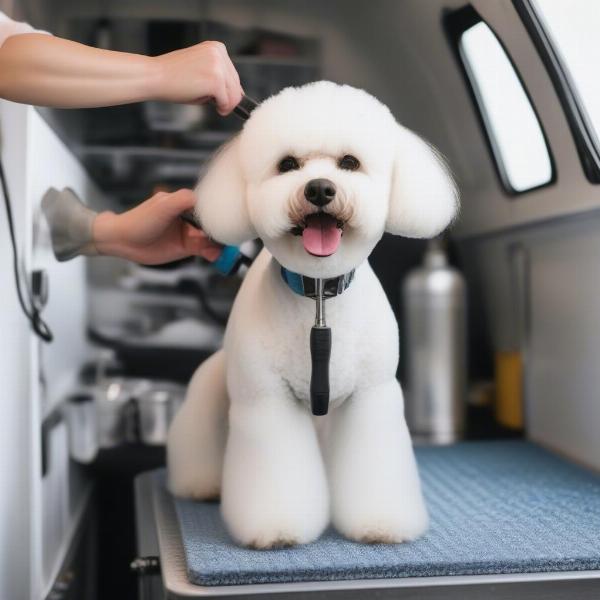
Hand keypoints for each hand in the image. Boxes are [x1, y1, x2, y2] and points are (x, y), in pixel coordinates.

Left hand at [93, 189, 221, 264]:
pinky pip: (204, 250)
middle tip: (227, 239)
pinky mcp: (185, 247)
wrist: (122, 241)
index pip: (208, 206)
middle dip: (220, 231)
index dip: (218, 213)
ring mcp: (188, 233)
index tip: (226, 221)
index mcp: (184, 203)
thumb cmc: (139, 221)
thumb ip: (183, 200)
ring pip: (210, 238)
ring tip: (220, 251)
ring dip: (217, 244)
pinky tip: (214, 256)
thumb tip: (205, 200)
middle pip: (212, 223)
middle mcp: (188, 217)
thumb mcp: (163, 207)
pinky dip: (212, 253)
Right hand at [151, 41, 242, 114]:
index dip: (226, 91)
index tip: (214, 95)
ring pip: (235, 97)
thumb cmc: (174, 77)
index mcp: (217, 48)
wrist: (155, 76)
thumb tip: (238, 95)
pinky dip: (218, 107)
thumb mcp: (202, 70)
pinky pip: (226, 103)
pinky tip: (203, 100)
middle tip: (208, 100)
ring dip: (222, 104)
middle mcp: (220, 53)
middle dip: (225, 99)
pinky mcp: (215, 80)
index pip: (234, 77)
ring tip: (204, 99)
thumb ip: (220, 77)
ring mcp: (218, 66)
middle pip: (237, 87)